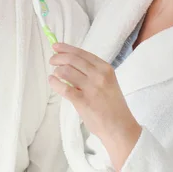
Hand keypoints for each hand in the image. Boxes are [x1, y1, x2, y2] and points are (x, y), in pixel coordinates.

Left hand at [49, 43, 141, 169]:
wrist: (120, 127)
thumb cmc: (113, 105)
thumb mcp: (108, 82)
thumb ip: (92, 73)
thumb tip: (70, 64)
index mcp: (105, 68)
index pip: (82, 53)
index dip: (66, 48)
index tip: (56, 46)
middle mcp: (98, 75)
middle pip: (72, 59)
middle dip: (58, 57)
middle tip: (52, 60)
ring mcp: (91, 88)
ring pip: (66, 71)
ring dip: (57, 71)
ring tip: (55, 74)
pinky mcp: (83, 101)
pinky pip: (64, 88)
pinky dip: (55, 82)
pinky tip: (52, 81)